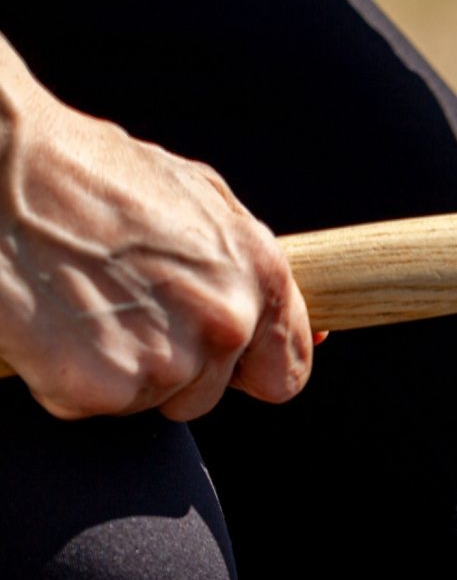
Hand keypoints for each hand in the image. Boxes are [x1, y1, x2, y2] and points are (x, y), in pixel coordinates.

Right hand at [0, 52, 311, 420]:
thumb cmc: (86, 174)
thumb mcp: (195, 198)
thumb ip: (240, 266)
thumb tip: (275, 316)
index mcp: (258, 274)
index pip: (284, 373)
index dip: (245, 371)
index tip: (217, 361)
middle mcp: (225, 322)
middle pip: (207, 393)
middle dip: (167, 365)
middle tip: (117, 307)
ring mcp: (167, 360)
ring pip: (149, 400)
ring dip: (115, 369)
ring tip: (81, 303)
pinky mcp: (104, 386)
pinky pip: (90, 405)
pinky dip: (65, 376)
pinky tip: (50, 322)